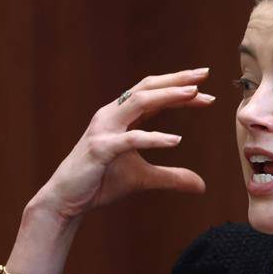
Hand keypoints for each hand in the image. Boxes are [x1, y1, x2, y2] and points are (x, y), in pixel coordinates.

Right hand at [30, 67, 214, 222]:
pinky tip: (176, 141)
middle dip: (177, 79)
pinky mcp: (100, 149)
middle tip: (205, 74)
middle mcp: (111, 115)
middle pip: (147, 88)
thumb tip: (202, 186)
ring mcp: (104, 130)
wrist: (66, 199)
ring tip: (193, 94)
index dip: (178, 86)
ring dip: (168, 96)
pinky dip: (153, 138)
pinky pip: (130, 139)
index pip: (153, 93)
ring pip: (139, 103)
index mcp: (121, 116)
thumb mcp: (144, 179)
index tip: (206, 86)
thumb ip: (172, 178)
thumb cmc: (101, 182)